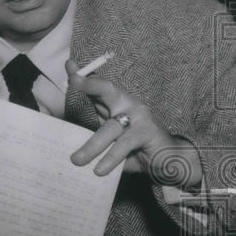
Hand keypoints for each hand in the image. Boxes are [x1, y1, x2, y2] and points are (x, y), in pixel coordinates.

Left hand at [65, 59, 202, 186]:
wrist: (169, 160)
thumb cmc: (137, 149)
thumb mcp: (112, 140)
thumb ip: (95, 135)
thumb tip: (67, 142)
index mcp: (117, 104)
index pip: (98, 88)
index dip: (83, 78)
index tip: (69, 66)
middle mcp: (128, 105)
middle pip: (107, 90)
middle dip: (90, 84)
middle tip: (72, 81)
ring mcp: (140, 117)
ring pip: (111, 128)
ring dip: (92, 146)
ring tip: (76, 160)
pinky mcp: (148, 132)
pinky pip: (125, 144)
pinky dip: (111, 157)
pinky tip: (100, 170)